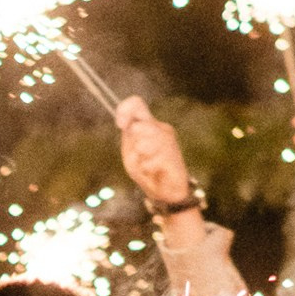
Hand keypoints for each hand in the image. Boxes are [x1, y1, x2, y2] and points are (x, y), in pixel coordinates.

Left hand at [116, 94, 192, 212]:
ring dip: (141, 158)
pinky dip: (147, 169)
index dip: (124, 110)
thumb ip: (129, 136)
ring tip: (147, 165)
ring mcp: (169, 141)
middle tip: (141, 155)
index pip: (136, 104)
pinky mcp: (173, 156)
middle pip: (138, 125)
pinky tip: (154, 172)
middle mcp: (161, 128)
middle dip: (133, 145)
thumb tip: (130, 124)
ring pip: (144, 143)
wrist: (165, 191)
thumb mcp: (131, 152)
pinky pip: (150, 161)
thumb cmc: (147, 170)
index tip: (120, 124)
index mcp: (148, 124)